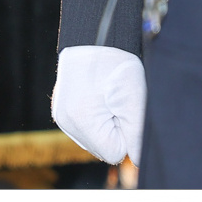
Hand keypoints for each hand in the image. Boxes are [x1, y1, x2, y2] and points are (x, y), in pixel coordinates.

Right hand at [52, 45, 145, 163]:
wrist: (93, 39)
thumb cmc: (115, 66)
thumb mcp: (134, 100)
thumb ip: (137, 135)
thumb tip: (140, 161)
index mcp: (82, 120)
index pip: (115, 152)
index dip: (127, 134)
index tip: (125, 110)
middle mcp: (66, 122)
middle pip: (103, 148)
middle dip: (115, 131)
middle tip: (116, 103)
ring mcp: (61, 117)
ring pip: (94, 140)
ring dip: (106, 126)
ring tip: (107, 99)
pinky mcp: (61, 111)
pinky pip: (85, 129)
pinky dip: (95, 120)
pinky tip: (97, 100)